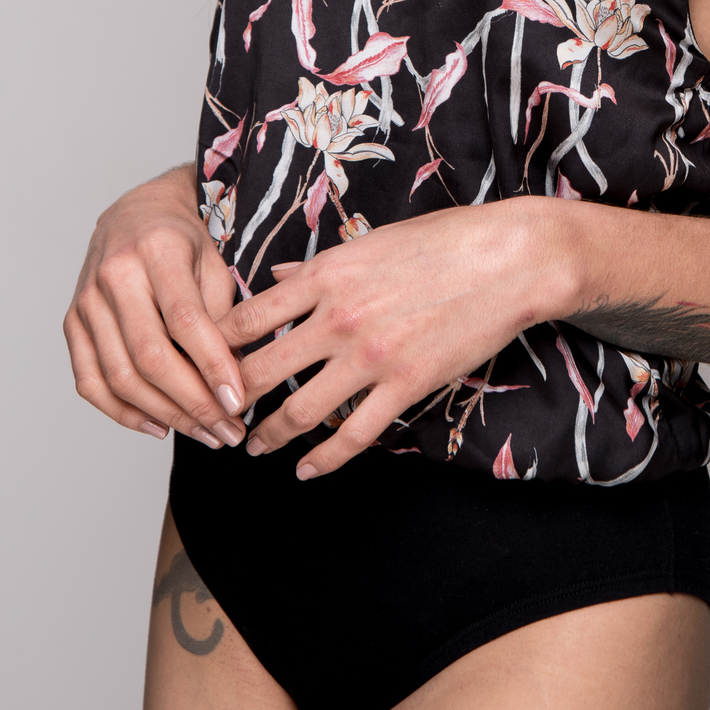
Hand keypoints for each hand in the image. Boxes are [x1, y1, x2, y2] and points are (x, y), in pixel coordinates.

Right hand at [64, 165, 247, 449]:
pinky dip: (123, 413)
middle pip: (150, 355)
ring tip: (204, 433)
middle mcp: (114, 275)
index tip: (238, 401)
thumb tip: (235, 381)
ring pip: (120, 376)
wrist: (135, 214)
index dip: (212, 365)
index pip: (185, 319)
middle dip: (192, 402)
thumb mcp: (215, 262)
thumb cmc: (183, 240)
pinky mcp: (72, 323)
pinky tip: (158, 426)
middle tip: (227, 430)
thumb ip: (223, 316)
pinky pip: (90, 382)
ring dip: (165, 415)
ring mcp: (86, 301)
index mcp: (157, 250)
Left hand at [217, 200, 561, 478]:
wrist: (509, 260)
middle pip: (257, 370)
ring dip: (267, 436)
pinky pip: (352, 435)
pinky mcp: (405, 386)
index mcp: (326, 275)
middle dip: (227, 400)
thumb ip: (318, 266)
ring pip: (297, 411)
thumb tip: (277, 277)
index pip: (246, 318)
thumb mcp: (371, 240)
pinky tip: (306, 469)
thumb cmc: (444, 240)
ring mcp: (370, 356)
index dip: (213, 348)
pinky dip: (322, 459)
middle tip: (212, 416)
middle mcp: (338, 318)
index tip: (200, 364)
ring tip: (251, 447)